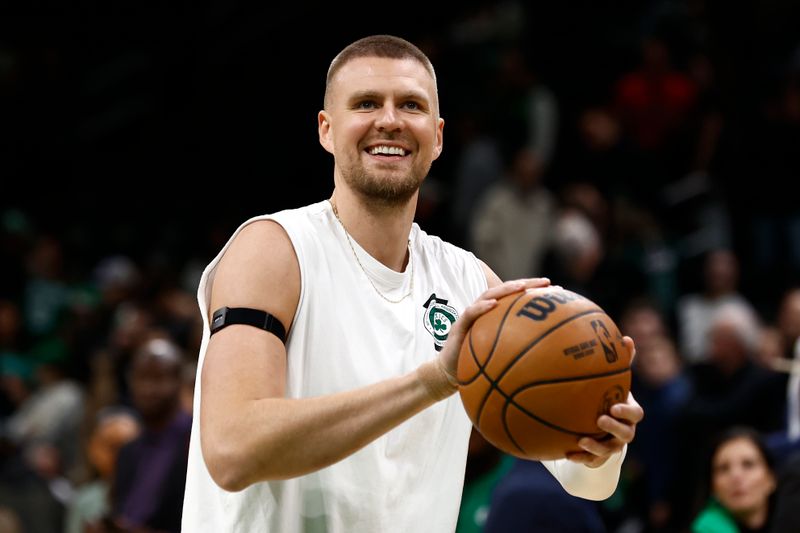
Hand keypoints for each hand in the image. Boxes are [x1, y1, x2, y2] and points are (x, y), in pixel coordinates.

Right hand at [438, 278, 551, 381]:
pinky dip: (481, 307)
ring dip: (506, 289)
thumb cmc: (477, 368)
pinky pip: (470, 313)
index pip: (519, 300)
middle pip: (508, 292)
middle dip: (527, 284)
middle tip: (547, 282)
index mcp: (498, 318)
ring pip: (489, 295)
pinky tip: (493, 305)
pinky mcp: (459, 325)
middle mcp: (486, 312)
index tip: (560, 292)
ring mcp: (473, 316)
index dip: (538, 294)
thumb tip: (552, 365)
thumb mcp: (503, 361)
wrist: (450, 375)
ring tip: (521, 286)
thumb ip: (521, 357)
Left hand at [566, 336, 643, 466]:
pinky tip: (566, 453)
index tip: (613, 405)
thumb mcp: (614, 382)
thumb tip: (627, 337)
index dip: (627, 411)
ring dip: (596, 446)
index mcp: (628, 413)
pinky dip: (580, 458)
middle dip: (614, 428)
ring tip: (581, 440)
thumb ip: (621, 363)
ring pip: (609, 450)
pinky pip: (591, 461)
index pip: (636, 413)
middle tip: (600, 419)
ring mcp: (612, 446)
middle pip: (627, 434)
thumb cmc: (608, 398)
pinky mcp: (598, 458)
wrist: (600, 427)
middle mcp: (624, 432)